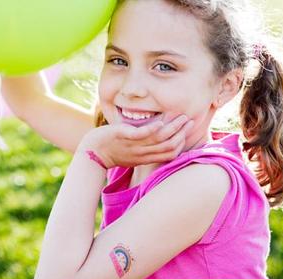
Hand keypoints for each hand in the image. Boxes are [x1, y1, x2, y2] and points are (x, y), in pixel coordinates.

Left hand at [78, 115, 194, 168]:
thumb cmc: (113, 150)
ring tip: (181, 117)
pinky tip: (160, 122)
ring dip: (172, 128)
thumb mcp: (133, 153)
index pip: (170, 154)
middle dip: (182, 133)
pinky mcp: (123, 136)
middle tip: (189, 120)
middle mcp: (142, 153)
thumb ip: (145, 147)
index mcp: (146, 158)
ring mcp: (133, 146)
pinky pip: (140, 135)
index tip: (187, 130)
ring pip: (159, 139)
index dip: (181, 142)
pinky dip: (152, 129)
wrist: (93, 152)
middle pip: (168, 146)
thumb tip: (157, 136)